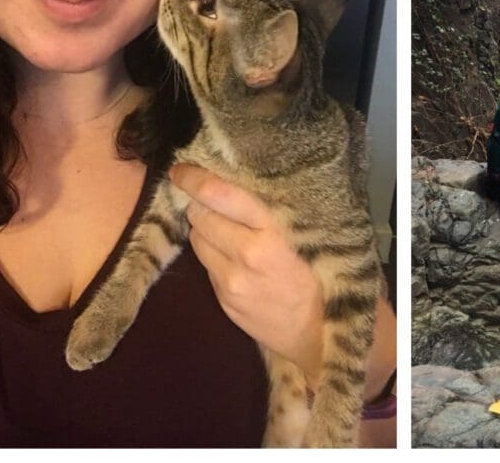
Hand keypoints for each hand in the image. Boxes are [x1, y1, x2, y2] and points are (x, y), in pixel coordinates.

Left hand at [169, 163, 324, 386]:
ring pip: (197, 239)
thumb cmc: (318, 272)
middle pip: (201, 216)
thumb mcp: (304, 235)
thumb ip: (271, 212)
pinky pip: (205, 265)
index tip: (181, 169)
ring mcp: (230, 280)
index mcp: (271, 233)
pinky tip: (232, 257)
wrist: (315, 331)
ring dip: (204, 229)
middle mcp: (246, 255)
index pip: (222, 197)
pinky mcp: (222, 299)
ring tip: (225, 229)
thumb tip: (236, 182)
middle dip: (201, 204)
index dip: (196, 180)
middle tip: (211, 200)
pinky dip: (212, 254)